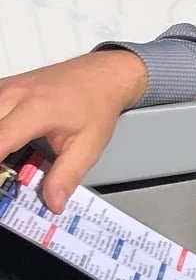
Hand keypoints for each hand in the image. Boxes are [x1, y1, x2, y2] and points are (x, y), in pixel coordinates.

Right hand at [0, 49, 149, 212]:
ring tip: (9, 163)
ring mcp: (5, 88)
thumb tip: (52, 203)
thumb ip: (66, 176)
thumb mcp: (88, 147)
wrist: (102, 77)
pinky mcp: (2, 88)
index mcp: (36, 110)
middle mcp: (14, 94)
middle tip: (7, 175)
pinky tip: (8, 145)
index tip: (1, 180)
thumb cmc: (96, 105)